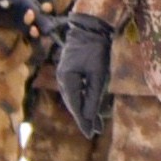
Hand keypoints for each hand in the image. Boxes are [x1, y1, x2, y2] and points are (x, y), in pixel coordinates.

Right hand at [53, 12, 114, 136]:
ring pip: (75, 97)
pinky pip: (77, 89)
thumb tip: (89, 117)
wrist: (91, 27)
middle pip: (73, 103)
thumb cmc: (96, 49)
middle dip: (84, 117)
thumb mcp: (98, 75)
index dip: (83, 121)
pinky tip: (92, 107)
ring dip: (85, 109)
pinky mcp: (72, 70)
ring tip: (96, 124)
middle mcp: (63, 78)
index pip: (75, 105)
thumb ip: (93, 97)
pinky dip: (84, 98)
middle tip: (94, 131)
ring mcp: (66, 74)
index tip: (90, 133)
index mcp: (67, 79)